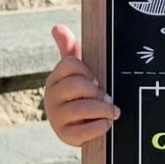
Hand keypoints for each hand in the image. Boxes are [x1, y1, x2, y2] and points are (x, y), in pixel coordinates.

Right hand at [43, 24, 119, 145]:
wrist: (77, 126)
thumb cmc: (79, 94)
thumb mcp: (75, 72)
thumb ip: (69, 50)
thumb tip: (57, 27)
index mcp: (55, 79)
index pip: (69, 64)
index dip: (86, 70)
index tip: (95, 78)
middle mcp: (51, 97)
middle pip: (76, 85)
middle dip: (97, 92)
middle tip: (109, 98)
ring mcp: (56, 117)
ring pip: (82, 108)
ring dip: (103, 110)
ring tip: (113, 112)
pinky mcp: (65, 136)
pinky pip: (84, 130)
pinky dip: (100, 126)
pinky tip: (106, 124)